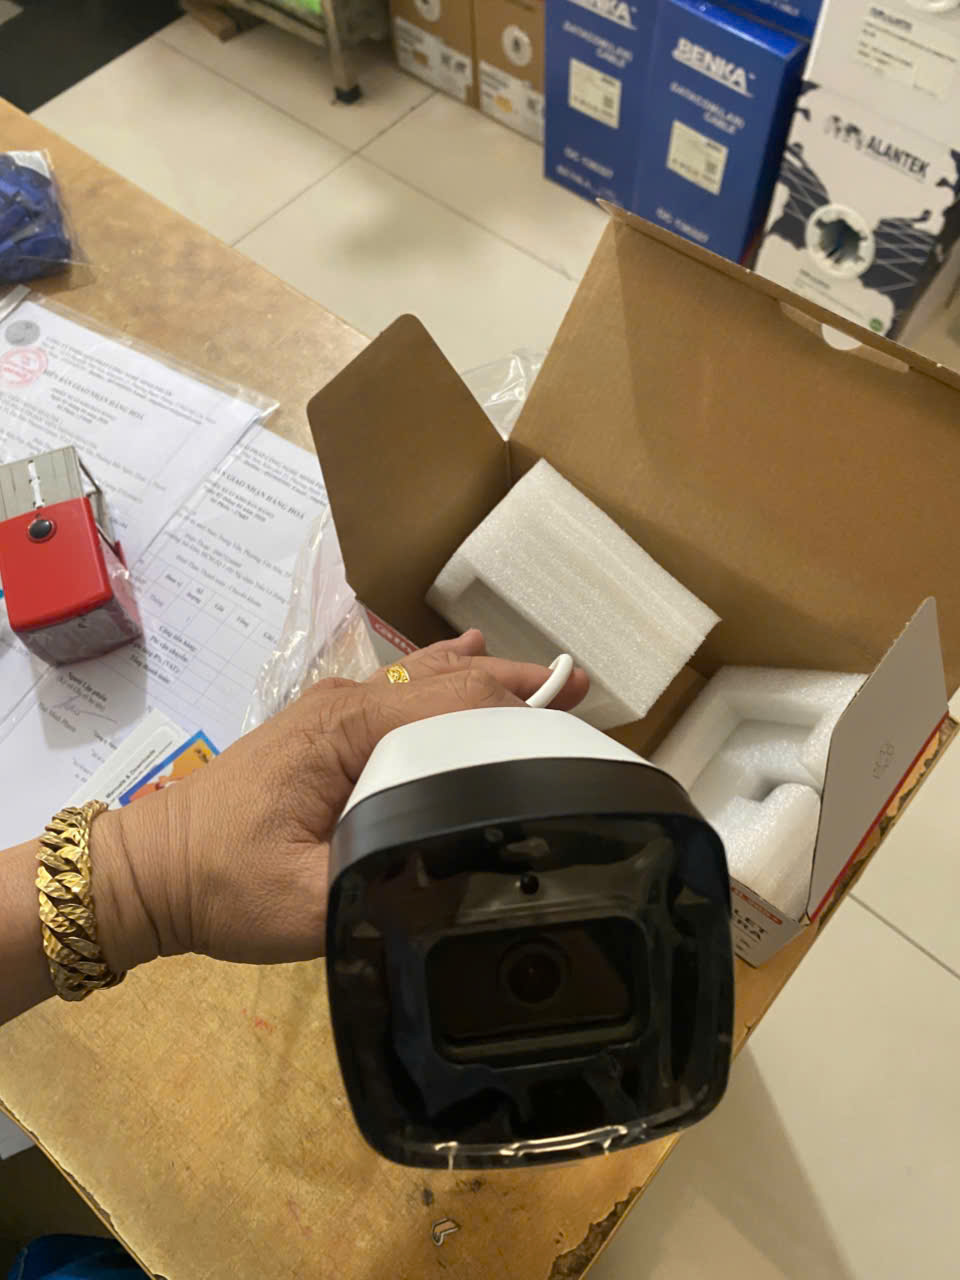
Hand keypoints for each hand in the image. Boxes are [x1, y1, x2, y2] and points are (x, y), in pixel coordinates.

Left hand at [93, 631, 587, 973]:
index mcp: (350, 732)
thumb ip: (384, 891)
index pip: (453, 706)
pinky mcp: (325, 728)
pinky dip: (446, 680)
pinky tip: (470, 659)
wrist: (150, 871)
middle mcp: (348, 705)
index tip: (577, 731)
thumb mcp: (308, 905)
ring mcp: (334, 710)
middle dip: (517, 688)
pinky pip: (400, 691)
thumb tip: (464, 884)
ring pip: (427, 681)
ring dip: (487, 682)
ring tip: (550, 682)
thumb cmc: (224, 885)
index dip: (518, 715)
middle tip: (582, 694)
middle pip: (449, 683)